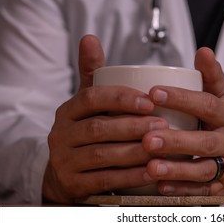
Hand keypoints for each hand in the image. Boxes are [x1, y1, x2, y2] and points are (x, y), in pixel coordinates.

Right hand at [42, 35, 167, 203]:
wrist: (65, 171)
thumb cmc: (86, 129)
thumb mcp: (87, 102)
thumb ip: (92, 73)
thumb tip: (89, 37)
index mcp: (68, 110)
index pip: (91, 97)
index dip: (120, 98)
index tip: (150, 100)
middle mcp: (61, 134)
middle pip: (99, 128)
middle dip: (133, 126)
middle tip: (163, 125)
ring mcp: (65, 161)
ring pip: (103, 155)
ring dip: (135, 151)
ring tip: (162, 147)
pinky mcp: (73, 184)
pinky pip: (105, 180)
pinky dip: (130, 177)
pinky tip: (152, 172)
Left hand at [142, 47, 223, 204]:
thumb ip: (213, 75)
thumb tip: (202, 51)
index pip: (206, 105)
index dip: (181, 98)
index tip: (153, 93)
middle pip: (205, 143)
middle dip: (176, 142)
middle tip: (147, 138)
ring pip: (204, 172)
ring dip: (177, 172)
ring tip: (151, 167)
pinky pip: (203, 193)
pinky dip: (182, 192)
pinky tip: (160, 187)